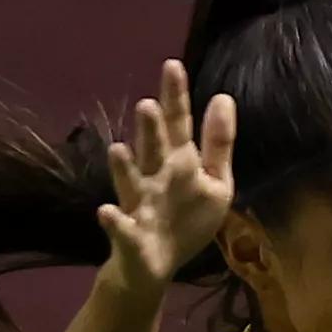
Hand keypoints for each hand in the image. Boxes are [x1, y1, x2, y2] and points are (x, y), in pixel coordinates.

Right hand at [97, 60, 236, 294]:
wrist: (152, 266)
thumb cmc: (185, 219)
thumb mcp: (214, 183)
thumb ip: (218, 143)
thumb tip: (223, 96)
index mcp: (178, 164)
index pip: (178, 127)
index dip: (176, 99)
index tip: (173, 65)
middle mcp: (155, 179)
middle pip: (153, 151)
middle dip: (150, 132)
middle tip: (147, 105)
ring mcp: (139, 206)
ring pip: (133, 184)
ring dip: (126, 169)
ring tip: (119, 149)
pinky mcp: (130, 237)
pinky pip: (121, 229)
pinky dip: (114, 222)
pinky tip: (107, 212)